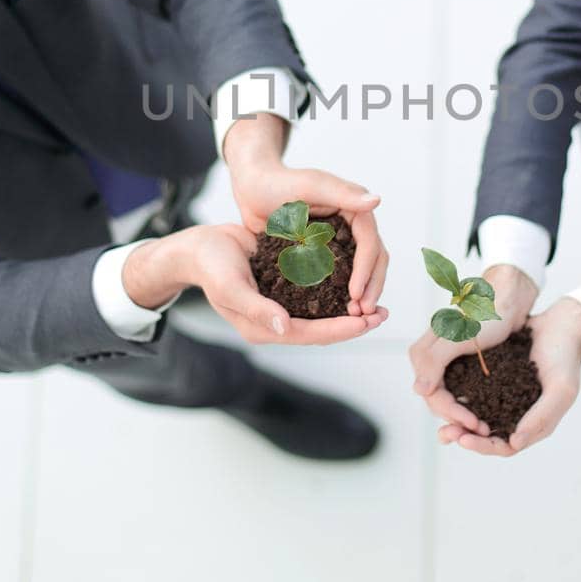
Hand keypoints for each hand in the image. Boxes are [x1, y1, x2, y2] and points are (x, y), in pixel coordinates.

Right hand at [124, 224, 387, 344]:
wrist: (198, 247)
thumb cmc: (210, 266)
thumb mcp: (230, 286)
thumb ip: (257, 308)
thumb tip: (285, 327)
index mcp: (266, 328)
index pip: (311, 334)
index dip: (341, 329)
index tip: (367, 322)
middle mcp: (277, 320)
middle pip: (323, 327)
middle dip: (353, 322)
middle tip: (383, 313)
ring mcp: (281, 303)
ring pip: (322, 311)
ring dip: (349, 306)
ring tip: (376, 301)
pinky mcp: (284, 285)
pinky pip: (315, 291)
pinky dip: (337, 288)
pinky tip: (356, 278)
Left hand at [223, 113, 387, 319]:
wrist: (253, 187)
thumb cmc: (278, 181)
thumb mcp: (309, 186)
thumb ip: (341, 193)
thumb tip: (376, 200)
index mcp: (355, 208)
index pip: (370, 242)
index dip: (366, 269)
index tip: (356, 293)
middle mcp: (353, 225)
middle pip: (374, 259)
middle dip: (371, 287)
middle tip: (361, 313)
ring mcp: (340, 241)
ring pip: (361, 270)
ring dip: (362, 293)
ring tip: (355, 317)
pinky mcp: (324, 253)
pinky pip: (341, 276)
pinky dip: (343, 293)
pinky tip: (338, 313)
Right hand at [408, 262, 539, 435]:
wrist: (507, 299)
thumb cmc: (485, 313)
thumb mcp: (461, 336)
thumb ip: (436, 360)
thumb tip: (419, 390)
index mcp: (423, 354)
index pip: (431, 394)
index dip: (450, 412)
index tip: (475, 423)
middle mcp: (431, 361)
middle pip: (437, 400)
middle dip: (458, 418)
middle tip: (483, 430)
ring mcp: (446, 365)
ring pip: (448, 399)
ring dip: (463, 416)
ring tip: (485, 428)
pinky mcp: (462, 367)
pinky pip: (460, 393)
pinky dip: (470, 407)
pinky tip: (483, 417)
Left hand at [437, 297, 580, 455]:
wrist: (561, 326)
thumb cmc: (565, 360)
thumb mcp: (560, 390)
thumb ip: (541, 418)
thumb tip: (514, 443)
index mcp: (534, 424)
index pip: (504, 447)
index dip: (483, 446)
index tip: (464, 439)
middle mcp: (516, 414)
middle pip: (486, 436)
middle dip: (464, 435)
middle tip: (444, 433)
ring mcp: (504, 397)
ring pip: (476, 416)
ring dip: (458, 420)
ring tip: (440, 418)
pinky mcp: (494, 378)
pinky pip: (473, 392)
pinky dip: (460, 396)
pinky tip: (444, 390)